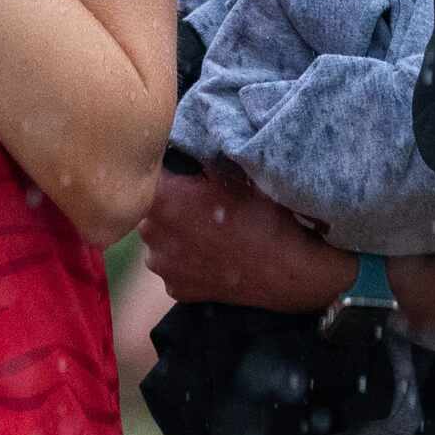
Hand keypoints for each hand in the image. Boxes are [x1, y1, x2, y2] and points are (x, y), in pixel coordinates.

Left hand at [139, 164, 356, 312]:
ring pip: (159, 239)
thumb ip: (196, 158)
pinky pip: (173, 267)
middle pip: (149, 208)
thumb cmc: (260, 215)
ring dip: (174, 234)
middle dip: (167, 203)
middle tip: (198, 203)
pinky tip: (211, 256)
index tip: (180, 172)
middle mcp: (151, 233)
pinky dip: (186, 261)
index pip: (147, 173)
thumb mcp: (230, 173)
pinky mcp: (175, 289)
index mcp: (161, 199)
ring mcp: (162, 266)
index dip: (164, 170)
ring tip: (207, 232)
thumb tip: (179, 145)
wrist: (287, 270)